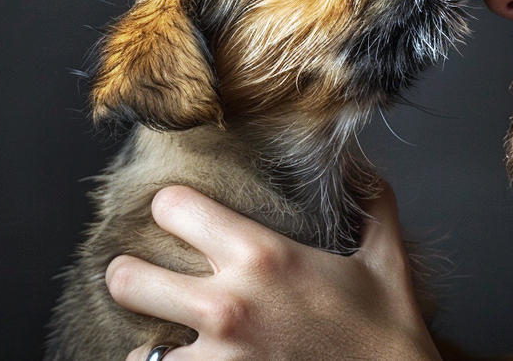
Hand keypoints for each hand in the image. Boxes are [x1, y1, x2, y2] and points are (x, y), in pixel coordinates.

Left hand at [105, 181, 440, 360]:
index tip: (179, 216)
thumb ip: (373, 208)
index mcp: (263, 255)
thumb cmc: (387, 332)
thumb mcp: (386, 260)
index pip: (173, 206)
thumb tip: (368, 170)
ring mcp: (217, 356)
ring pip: (137, 349)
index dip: (172, 208)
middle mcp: (228, 303)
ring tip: (173, 340)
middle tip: (146, 280)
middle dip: (133, 276)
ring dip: (154, 345)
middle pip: (125, 277)